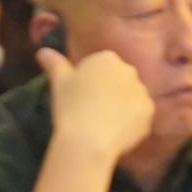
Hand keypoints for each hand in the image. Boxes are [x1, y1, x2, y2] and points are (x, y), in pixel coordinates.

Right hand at [38, 47, 153, 160]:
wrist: (88, 140)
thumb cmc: (70, 107)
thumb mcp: (59, 83)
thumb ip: (54, 64)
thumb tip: (42, 52)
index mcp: (107, 58)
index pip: (102, 67)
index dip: (92, 83)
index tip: (82, 98)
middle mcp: (129, 70)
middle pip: (120, 81)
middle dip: (111, 93)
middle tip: (93, 112)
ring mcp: (142, 91)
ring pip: (132, 99)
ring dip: (123, 108)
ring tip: (105, 126)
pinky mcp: (149, 113)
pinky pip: (140, 117)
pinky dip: (131, 124)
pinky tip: (116, 135)